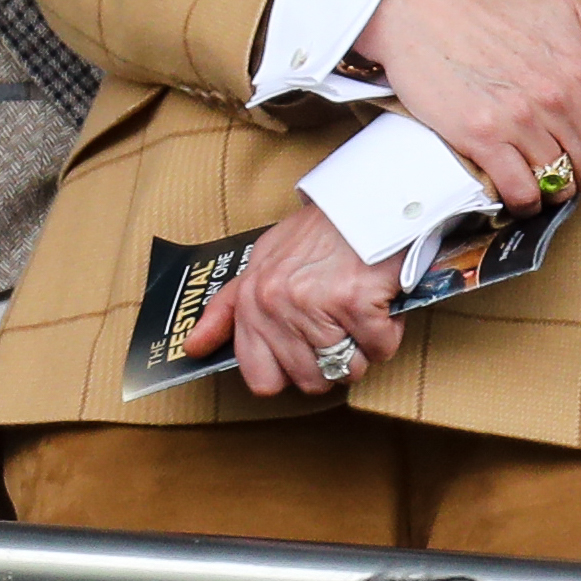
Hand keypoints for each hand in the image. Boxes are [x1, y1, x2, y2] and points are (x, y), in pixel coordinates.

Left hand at [182, 203, 405, 396]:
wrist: (364, 200)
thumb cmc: (318, 232)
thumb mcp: (262, 261)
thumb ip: (228, 307)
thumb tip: (193, 347)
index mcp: (252, 300)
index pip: (262, 378)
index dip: (290, 373)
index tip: (305, 353)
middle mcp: (276, 305)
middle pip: (312, 380)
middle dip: (334, 361)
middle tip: (341, 325)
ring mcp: (315, 305)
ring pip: (347, 369)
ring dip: (363, 348)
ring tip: (360, 312)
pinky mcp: (354, 302)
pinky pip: (379, 348)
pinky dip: (387, 332)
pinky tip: (380, 305)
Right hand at [355, 0, 580, 211]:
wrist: (426, 6)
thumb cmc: (496, 6)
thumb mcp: (568, 6)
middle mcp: (557, 101)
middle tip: (568, 169)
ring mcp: (519, 122)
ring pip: (558, 185)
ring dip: (555, 190)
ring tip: (544, 180)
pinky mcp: (482, 139)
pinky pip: (520, 192)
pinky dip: (526, 202)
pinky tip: (522, 193)